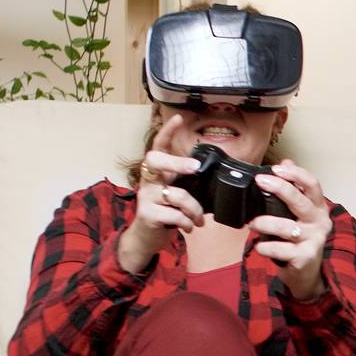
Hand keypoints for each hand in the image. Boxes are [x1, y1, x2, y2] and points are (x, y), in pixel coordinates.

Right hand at [119, 113, 205, 273]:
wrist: (147, 238)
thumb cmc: (166, 213)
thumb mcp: (176, 195)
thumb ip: (186, 185)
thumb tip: (210, 177)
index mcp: (157, 172)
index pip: (159, 147)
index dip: (167, 132)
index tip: (178, 118)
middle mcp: (148, 180)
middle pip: (156, 160)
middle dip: (177, 162)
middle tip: (195, 168)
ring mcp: (145, 196)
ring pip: (178, 195)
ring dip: (195, 210)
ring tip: (198, 219)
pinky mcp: (147, 214)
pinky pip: (175, 215)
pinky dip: (187, 222)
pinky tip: (188, 226)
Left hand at [249, 159, 332, 300]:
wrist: (306, 273)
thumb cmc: (299, 240)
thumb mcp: (299, 213)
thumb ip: (294, 188)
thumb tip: (286, 160)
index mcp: (318, 208)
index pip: (313, 184)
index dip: (296, 173)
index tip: (277, 167)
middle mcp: (319, 222)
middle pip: (299, 201)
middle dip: (279, 188)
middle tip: (260, 181)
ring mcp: (313, 240)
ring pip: (285, 227)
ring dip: (264, 223)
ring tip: (252, 224)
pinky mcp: (304, 258)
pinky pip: (279, 249)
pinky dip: (264, 247)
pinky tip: (260, 246)